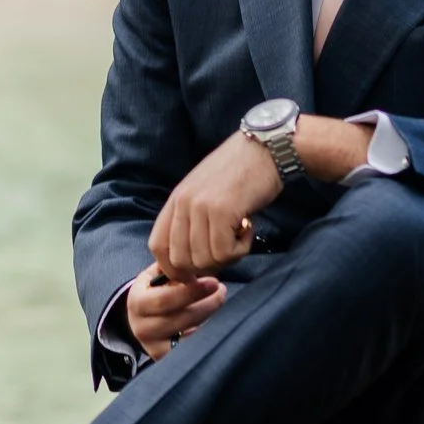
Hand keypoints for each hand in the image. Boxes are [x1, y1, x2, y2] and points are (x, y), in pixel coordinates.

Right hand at [123, 265, 229, 359]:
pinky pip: (192, 349)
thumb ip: (170, 269)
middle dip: (207, 304)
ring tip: (219, 302)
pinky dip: (205, 335)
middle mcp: (143, 328)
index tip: (214, 281)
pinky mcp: (166, 358)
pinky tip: (213, 322)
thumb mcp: (153, 277)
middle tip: (222, 291)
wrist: (140, 320)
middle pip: (182, 318)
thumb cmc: (151, 293)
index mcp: (137, 303)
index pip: (166, 299)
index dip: (192, 291)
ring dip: (210, 318)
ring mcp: (154, 347)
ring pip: (190, 336)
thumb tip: (195, 263)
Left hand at [149, 128, 281, 278]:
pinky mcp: (222, 211)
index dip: (173, 268)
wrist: (265, 149)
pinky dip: (240, 250)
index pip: (158, 246)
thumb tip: (191, 262)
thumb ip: (192, 220)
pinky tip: (248, 228)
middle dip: (205, 267)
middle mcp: (183, 203)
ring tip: (240, 233)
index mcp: (175, 199)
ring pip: (204, 260)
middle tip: (227, 250)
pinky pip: (224, 253)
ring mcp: (201, 207)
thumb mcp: (205, 192)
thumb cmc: (240, 173)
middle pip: (180, 260)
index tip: (194, 274)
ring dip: (227, 257)